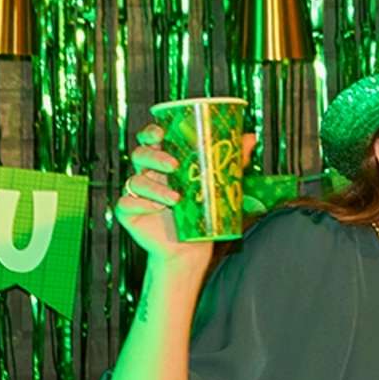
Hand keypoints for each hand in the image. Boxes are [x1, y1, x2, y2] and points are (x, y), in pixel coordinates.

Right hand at [116, 122, 255, 269]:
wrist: (191, 247)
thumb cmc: (202, 213)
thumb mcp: (220, 185)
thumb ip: (233, 161)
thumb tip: (251, 138)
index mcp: (165, 163)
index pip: (151, 140)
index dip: (151, 133)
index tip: (161, 132)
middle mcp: (149, 175)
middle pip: (141, 155)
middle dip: (154, 157)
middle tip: (173, 165)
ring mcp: (137, 193)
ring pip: (135, 180)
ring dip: (155, 188)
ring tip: (176, 198)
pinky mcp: (129, 212)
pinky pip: (126, 203)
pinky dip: (141, 204)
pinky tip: (156, 209)